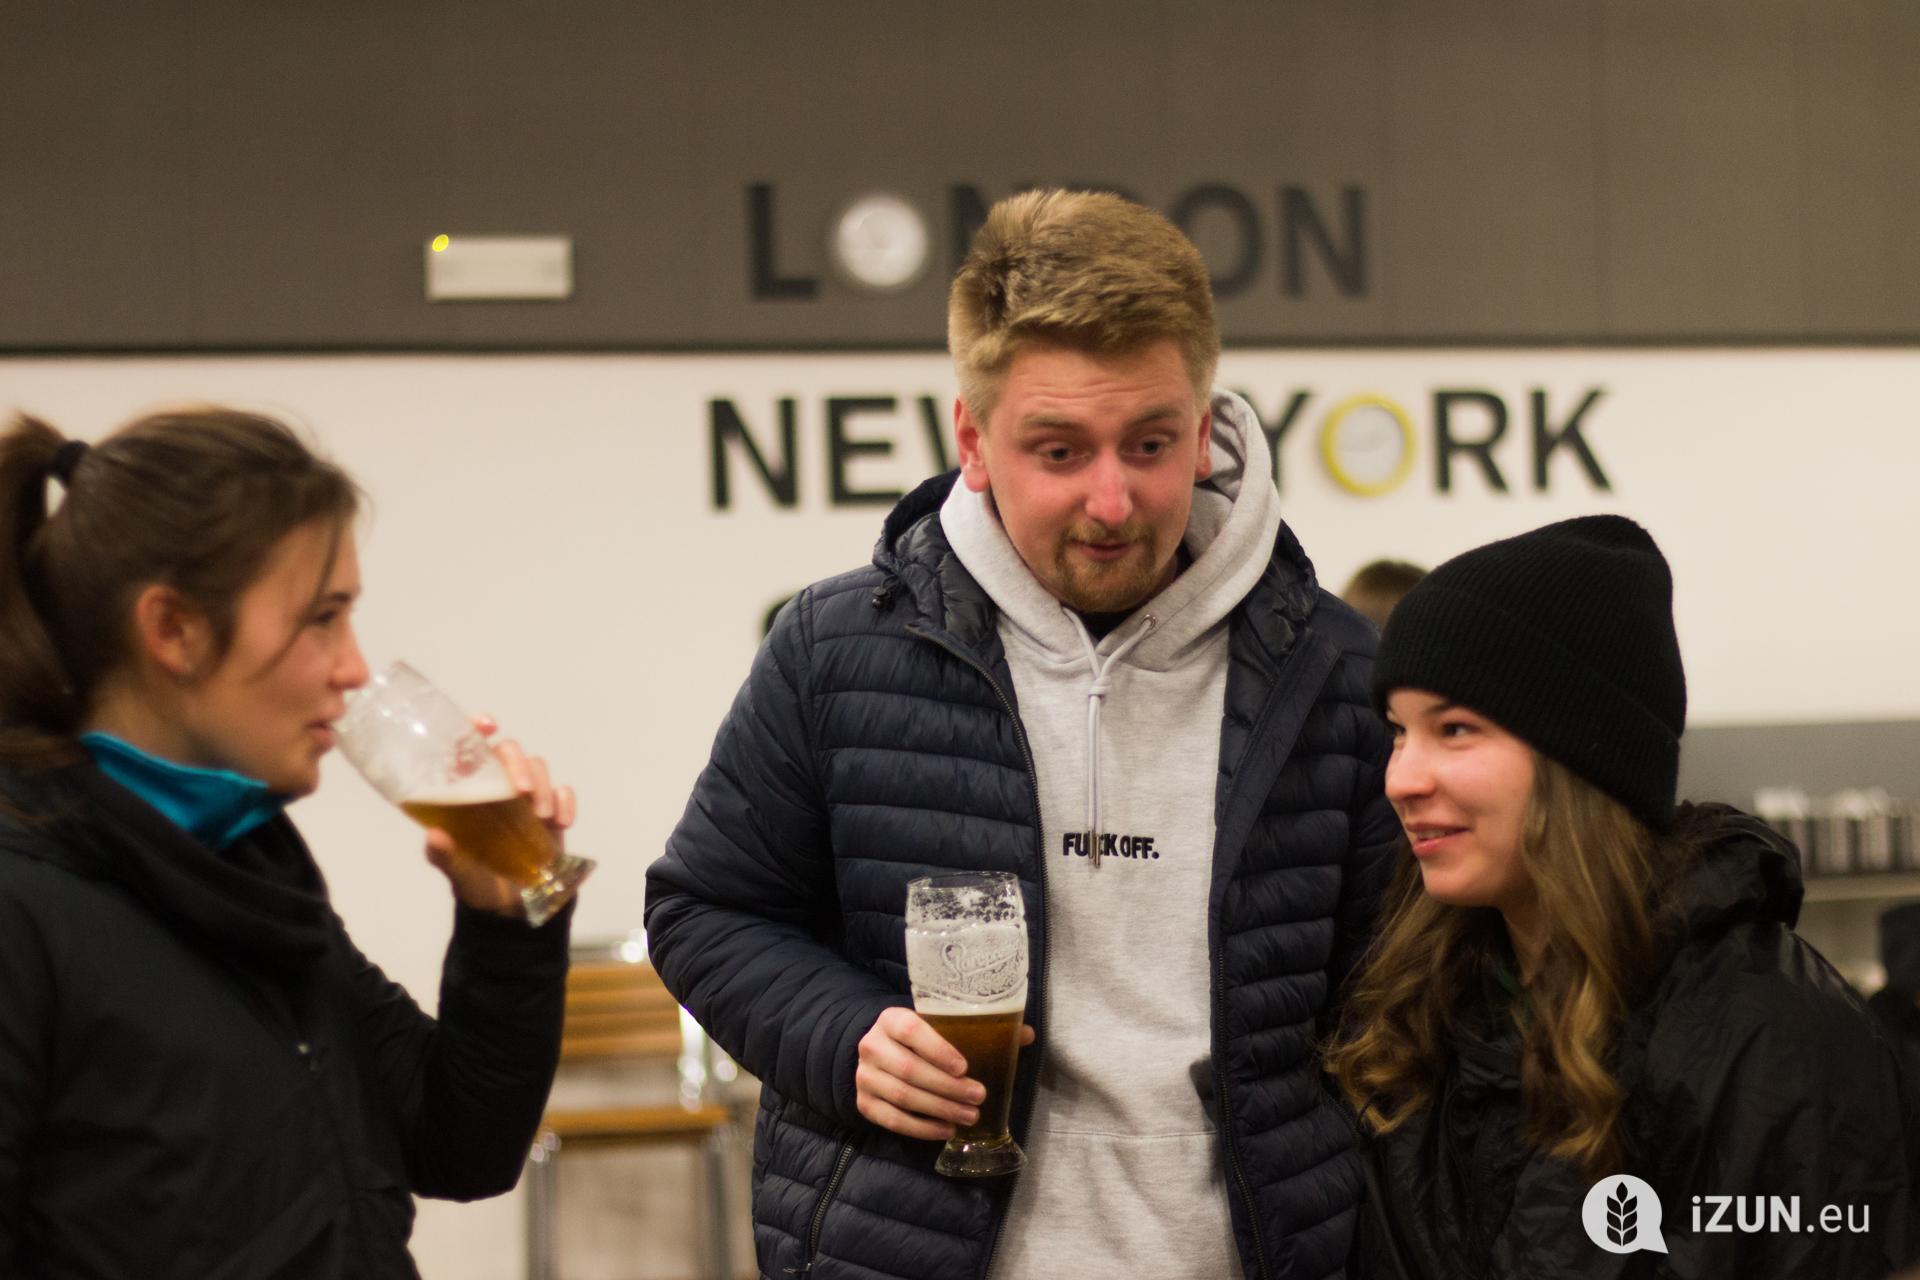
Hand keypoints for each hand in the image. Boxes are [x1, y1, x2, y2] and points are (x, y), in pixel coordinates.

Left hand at [423, 713, 577, 918]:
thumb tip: (434, 836)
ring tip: (542, 817)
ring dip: (544, 786)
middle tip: (523, 791)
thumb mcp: (455, 872)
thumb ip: (444, 856)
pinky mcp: (551, 813)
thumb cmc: (475, 883)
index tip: (488, 725)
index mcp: (465, 791)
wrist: (510, 911)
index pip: (469, 747)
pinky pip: (563, 792)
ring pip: (539, 767)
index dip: (477, 728)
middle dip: (520, 764)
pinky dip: (565, 802)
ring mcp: (525, 799)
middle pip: (510, 751)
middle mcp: (495, 787)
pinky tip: (561, 824)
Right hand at [854, 1007, 1035, 1139]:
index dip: (938, 1049)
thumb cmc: (922, 1038)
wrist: (882, 1051)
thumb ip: (979, 1028)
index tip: (965, 1067)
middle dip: (947, 1088)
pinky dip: (921, 1128)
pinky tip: (946, 1130)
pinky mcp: (863, 1102)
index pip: (911, 1031)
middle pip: (909, 1070)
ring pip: (902, 1097)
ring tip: (970, 1116)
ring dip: (939, 1110)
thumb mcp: (941, 1026)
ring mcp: (864, 1075)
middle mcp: (872, 1045)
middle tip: (978, 1097)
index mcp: (891, 1018)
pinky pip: (892, 1120)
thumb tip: (1025, 1034)